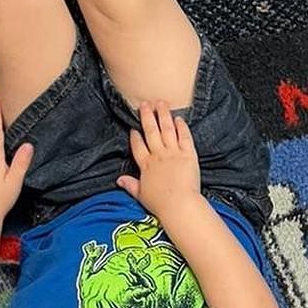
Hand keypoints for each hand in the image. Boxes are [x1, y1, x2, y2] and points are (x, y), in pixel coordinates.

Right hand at [116, 101, 200, 217]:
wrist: (179, 205)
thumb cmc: (161, 204)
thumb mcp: (141, 195)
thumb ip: (130, 185)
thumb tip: (118, 180)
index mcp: (146, 165)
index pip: (138, 146)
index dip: (135, 137)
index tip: (134, 130)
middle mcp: (158, 155)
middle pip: (151, 131)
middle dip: (147, 116)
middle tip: (145, 104)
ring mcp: (173, 153)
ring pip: (167, 129)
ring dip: (163, 115)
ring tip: (161, 102)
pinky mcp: (188, 154)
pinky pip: (184, 137)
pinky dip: (181, 127)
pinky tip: (179, 119)